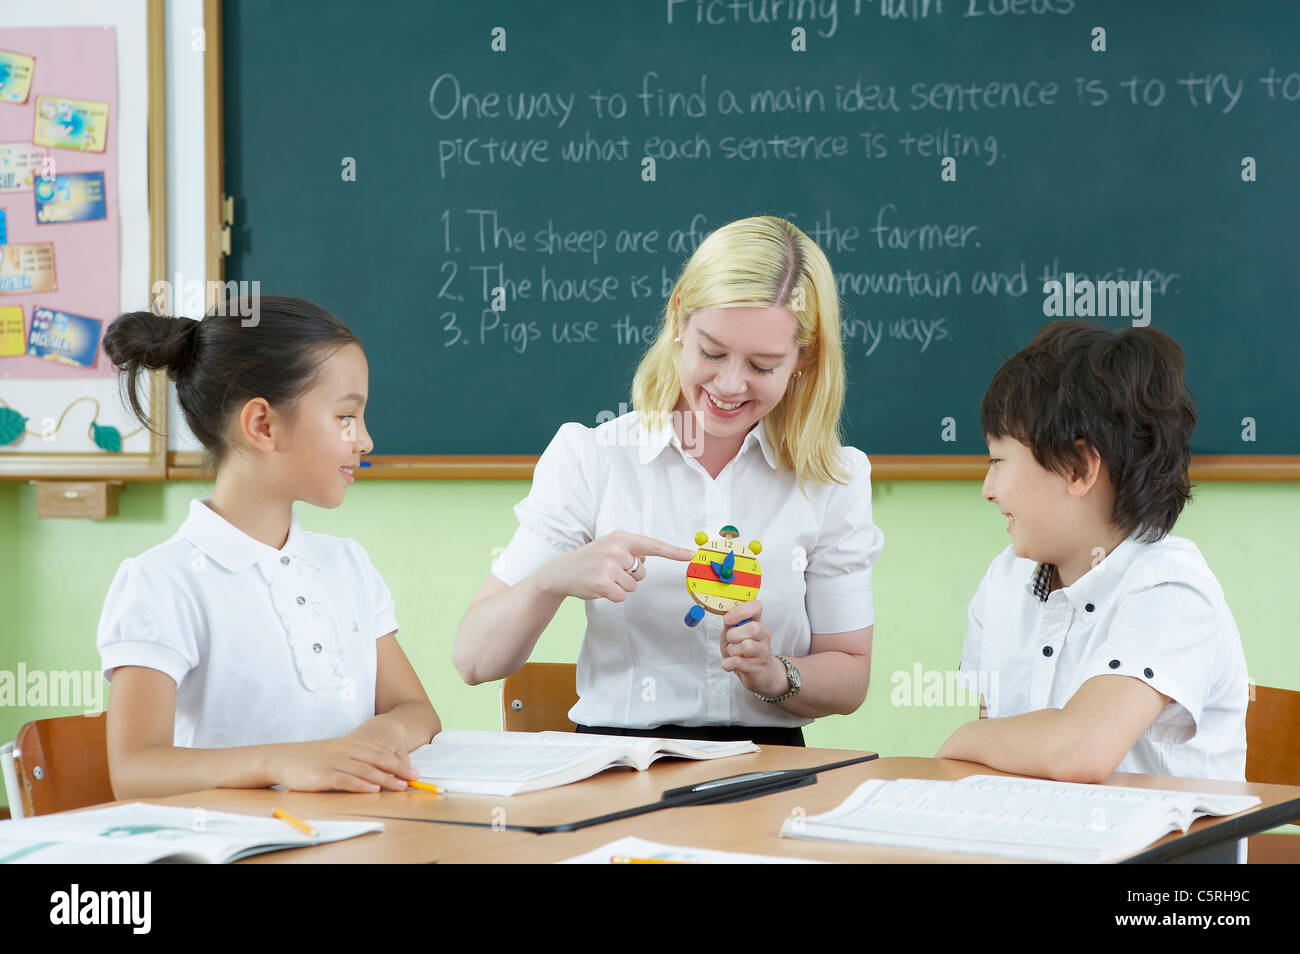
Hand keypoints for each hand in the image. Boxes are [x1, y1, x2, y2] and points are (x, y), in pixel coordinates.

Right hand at [272, 735, 418, 792]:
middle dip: (398, 769)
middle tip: (415, 777)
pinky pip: (346, 780)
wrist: (282, 758)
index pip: (380, 751)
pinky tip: (374, 790)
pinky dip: (362, 785)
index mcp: (350, 743)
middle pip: (378, 759)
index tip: (414, 770)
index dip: (399, 761)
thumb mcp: (336, 751)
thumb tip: (376, 770)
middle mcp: (345, 750)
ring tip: (401, 785)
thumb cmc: (311, 758)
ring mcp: (335, 762)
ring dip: (385, 778)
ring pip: (365, 770)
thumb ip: (355, 757)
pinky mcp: (324, 775)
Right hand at [537, 530, 694, 602]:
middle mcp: (617, 549)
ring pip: (633, 586)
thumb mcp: (609, 546)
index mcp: (621, 537)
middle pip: (642, 573)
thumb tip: (645, 561)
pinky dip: (613, 595)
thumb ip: (630, 551)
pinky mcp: (602, 583)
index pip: (653, 545)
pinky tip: (599, 587)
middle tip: (608, 571)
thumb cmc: (589, 560)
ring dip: (620, 586)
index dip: (673, 551)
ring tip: (602, 577)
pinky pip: (622, 595)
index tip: (690, 555)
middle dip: (629, 576)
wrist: (561, 571)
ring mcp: (609, 566)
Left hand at [720, 600, 788, 698]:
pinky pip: (739, 662)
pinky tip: (730, 663)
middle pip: (753, 628)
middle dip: (734, 635)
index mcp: (757, 622)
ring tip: (732, 653)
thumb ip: (730, 625)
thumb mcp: (734, 635)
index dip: (741, 611)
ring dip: (732, 650)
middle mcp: (763, 635)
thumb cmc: (745, 652)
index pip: (756, 607)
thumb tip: (726, 617)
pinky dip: (729, 663)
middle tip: (731, 641)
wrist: (760, 675)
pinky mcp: (758, 667)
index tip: (728, 619)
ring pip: (747, 645)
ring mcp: (763, 651)